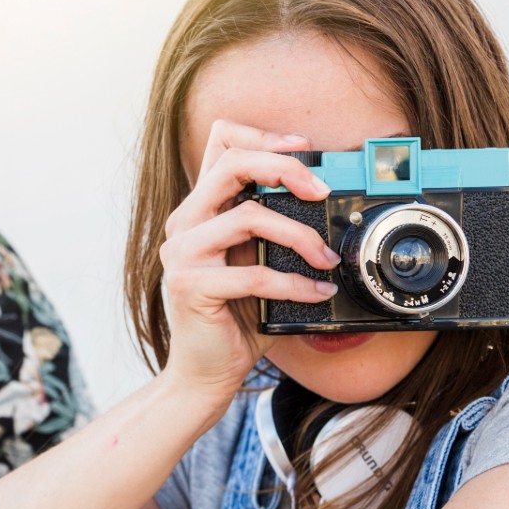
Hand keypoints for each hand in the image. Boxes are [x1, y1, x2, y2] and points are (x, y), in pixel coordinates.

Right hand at [159, 121, 339, 403]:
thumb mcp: (256, 262)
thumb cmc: (236, 317)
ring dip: (299, 236)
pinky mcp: (190, 285)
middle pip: (232, 164)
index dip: (262, 135)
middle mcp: (184, 223)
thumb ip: (273, 231)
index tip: (304, 149)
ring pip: (247, 216)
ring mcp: (181, 253)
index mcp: (199, 210)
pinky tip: (316, 293)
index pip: (220, 143)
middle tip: (322, 191)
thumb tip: (326, 203)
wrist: (205, 373)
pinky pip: (254, 274)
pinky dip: (295, 284)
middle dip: (285, 168)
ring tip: (326, 259)